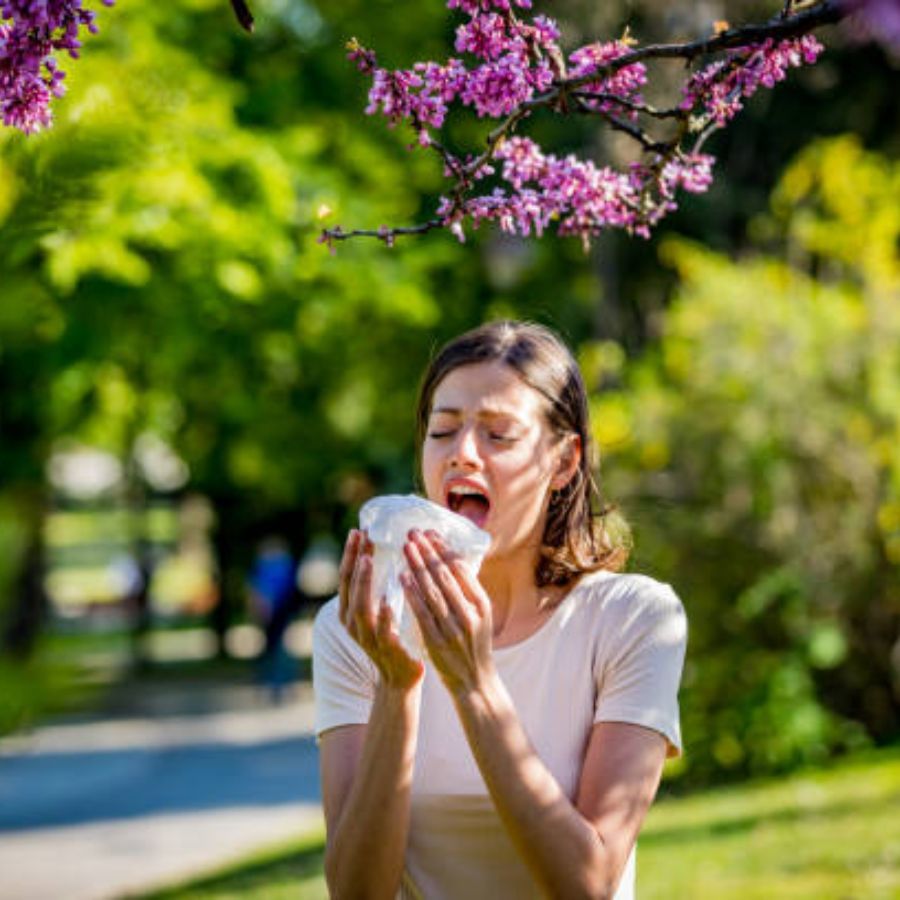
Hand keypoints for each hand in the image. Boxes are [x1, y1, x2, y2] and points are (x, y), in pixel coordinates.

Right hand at [338, 529, 423, 690]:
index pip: (346, 577)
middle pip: (349, 586)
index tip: (358, 530)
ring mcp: (367, 637)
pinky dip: (384, 616)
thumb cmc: (391, 636)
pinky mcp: (385, 649)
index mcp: (349, 611)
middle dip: (354, 560)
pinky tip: (389, 601)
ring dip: (363, 582)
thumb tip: (379, 551)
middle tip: (362, 536)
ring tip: (368, 560)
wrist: (400, 677)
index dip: (351, 554)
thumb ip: (375, 587)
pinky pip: (383, 631)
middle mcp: (352, 623)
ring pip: (360, 606)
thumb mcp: (378, 609)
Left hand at [400, 529, 495, 697]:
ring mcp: (453, 628)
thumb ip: (467, 592)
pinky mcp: (437, 642)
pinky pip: (422, 613)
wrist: (475, 682)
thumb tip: (452, 560)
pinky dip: (412, 593)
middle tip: (413, 533)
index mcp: (482, 604)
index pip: (462, 569)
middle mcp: (470, 614)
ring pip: (433, 591)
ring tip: (406, 547)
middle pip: (446, 576)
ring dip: (418, 566)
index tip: (431, 532)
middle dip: (428, 552)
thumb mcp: (480, 616)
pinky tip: (402, 578)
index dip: (444, 549)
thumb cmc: (474, 644)